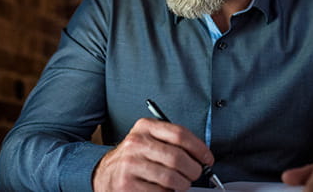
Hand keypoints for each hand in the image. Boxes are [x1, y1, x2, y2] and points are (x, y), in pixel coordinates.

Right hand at [92, 118, 213, 190]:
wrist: (105, 174)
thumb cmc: (134, 158)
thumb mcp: (148, 139)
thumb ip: (172, 142)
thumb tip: (201, 155)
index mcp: (145, 127)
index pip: (180, 134)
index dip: (199, 148)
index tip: (207, 158)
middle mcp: (136, 143)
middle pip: (177, 157)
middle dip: (194, 169)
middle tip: (195, 174)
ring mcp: (130, 164)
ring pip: (171, 178)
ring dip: (182, 185)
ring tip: (180, 183)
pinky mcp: (127, 185)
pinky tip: (164, 189)